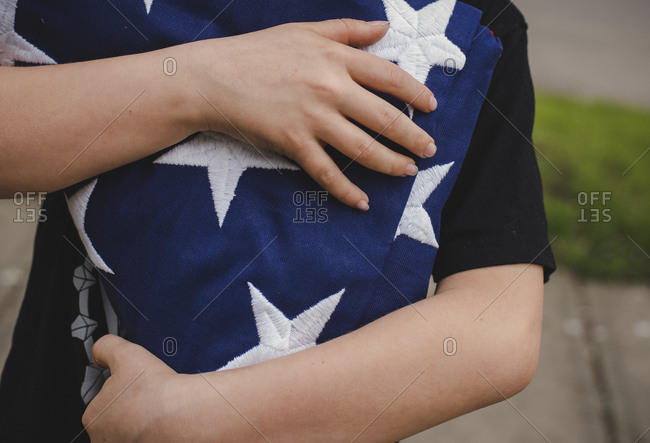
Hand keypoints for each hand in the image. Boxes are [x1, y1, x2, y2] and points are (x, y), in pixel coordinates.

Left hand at [82, 335, 188, 441]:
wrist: (183, 415)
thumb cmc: (154, 390)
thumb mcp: (125, 354)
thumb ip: (106, 347)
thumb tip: (99, 351)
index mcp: (94, 417)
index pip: (103, 403)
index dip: (122, 391)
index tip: (136, 387)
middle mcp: (103, 440)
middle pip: (116, 421)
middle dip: (131, 410)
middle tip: (150, 398)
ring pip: (133, 432)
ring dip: (144, 423)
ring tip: (160, 411)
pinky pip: (149, 438)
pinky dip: (156, 434)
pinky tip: (165, 425)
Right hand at [191, 19, 437, 209]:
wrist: (214, 77)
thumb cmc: (259, 51)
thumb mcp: (305, 30)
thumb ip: (348, 30)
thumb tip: (383, 28)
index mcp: (337, 59)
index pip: (389, 78)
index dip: (416, 93)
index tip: (431, 106)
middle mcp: (331, 89)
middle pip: (384, 117)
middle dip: (413, 136)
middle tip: (430, 150)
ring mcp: (312, 118)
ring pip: (363, 148)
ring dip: (391, 163)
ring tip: (408, 171)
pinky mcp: (293, 142)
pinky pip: (326, 172)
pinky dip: (346, 190)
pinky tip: (362, 202)